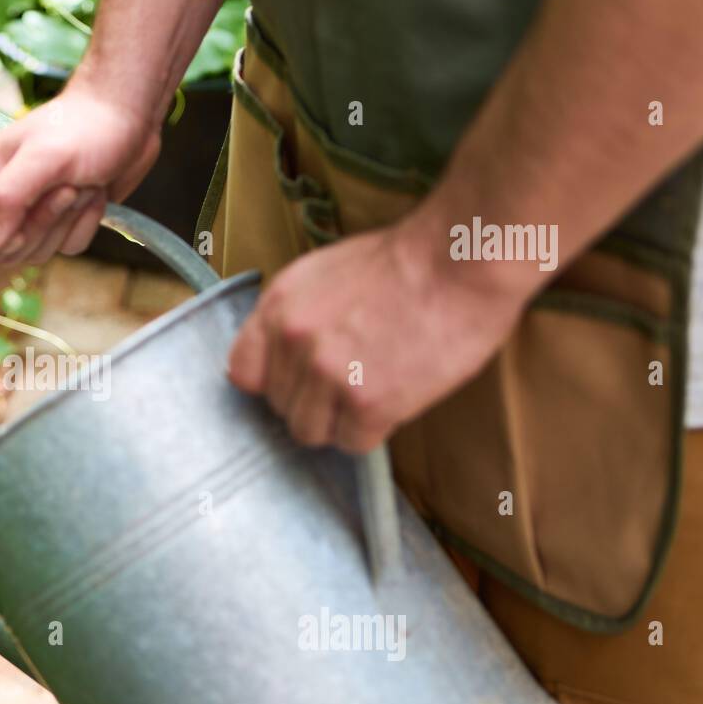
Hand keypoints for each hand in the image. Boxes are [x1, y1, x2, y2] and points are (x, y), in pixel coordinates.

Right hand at [0, 85, 160, 265]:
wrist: (126, 117)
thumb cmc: (84, 128)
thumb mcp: (44, 158)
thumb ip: (7, 198)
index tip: (21, 225)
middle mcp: (0, 198)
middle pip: (3, 250)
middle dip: (40, 227)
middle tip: (66, 189)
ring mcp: (31, 213)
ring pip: (37, 252)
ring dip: (67, 222)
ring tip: (80, 184)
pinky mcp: (60, 223)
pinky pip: (67, 248)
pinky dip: (85, 225)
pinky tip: (93, 195)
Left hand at [227, 223, 528, 452]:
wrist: (460, 260)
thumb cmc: (402, 263)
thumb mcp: (322, 275)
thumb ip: (292, 318)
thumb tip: (280, 360)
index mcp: (278, 307)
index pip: (243, 373)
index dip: (272, 383)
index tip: (297, 381)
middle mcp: (294, 342)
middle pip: (281, 408)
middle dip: (313, 401)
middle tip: (353, 379)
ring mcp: (328, 375)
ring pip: (311, 432)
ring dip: (340, 422)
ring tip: (373, 391)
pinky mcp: (368, 403)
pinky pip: (353, 443)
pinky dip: (373, 431)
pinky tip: (395, 399)